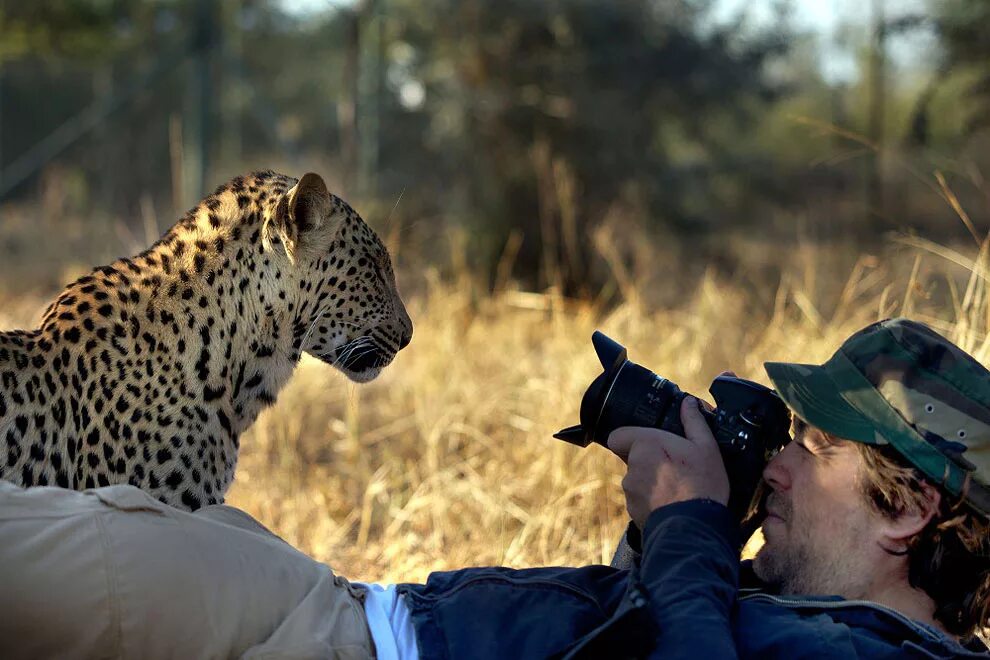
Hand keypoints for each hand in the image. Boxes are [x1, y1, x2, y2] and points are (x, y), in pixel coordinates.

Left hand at [607, 396, 729, 527]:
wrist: (694, 528)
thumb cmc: (702, 484)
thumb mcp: (706, 448)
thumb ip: (694, 422)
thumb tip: (689, 403)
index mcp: (646, 444)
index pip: (618, 436)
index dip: (629, 438)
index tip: (648, 442)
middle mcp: (632, 466)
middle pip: (632, 458)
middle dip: (648, 461)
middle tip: (674, 467)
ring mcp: (631, 490)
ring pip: (637, 480)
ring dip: (651, 482)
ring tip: (677, 488)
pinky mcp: (633, 511)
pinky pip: (640, 500)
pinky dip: (652, 501)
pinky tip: (672, 504)